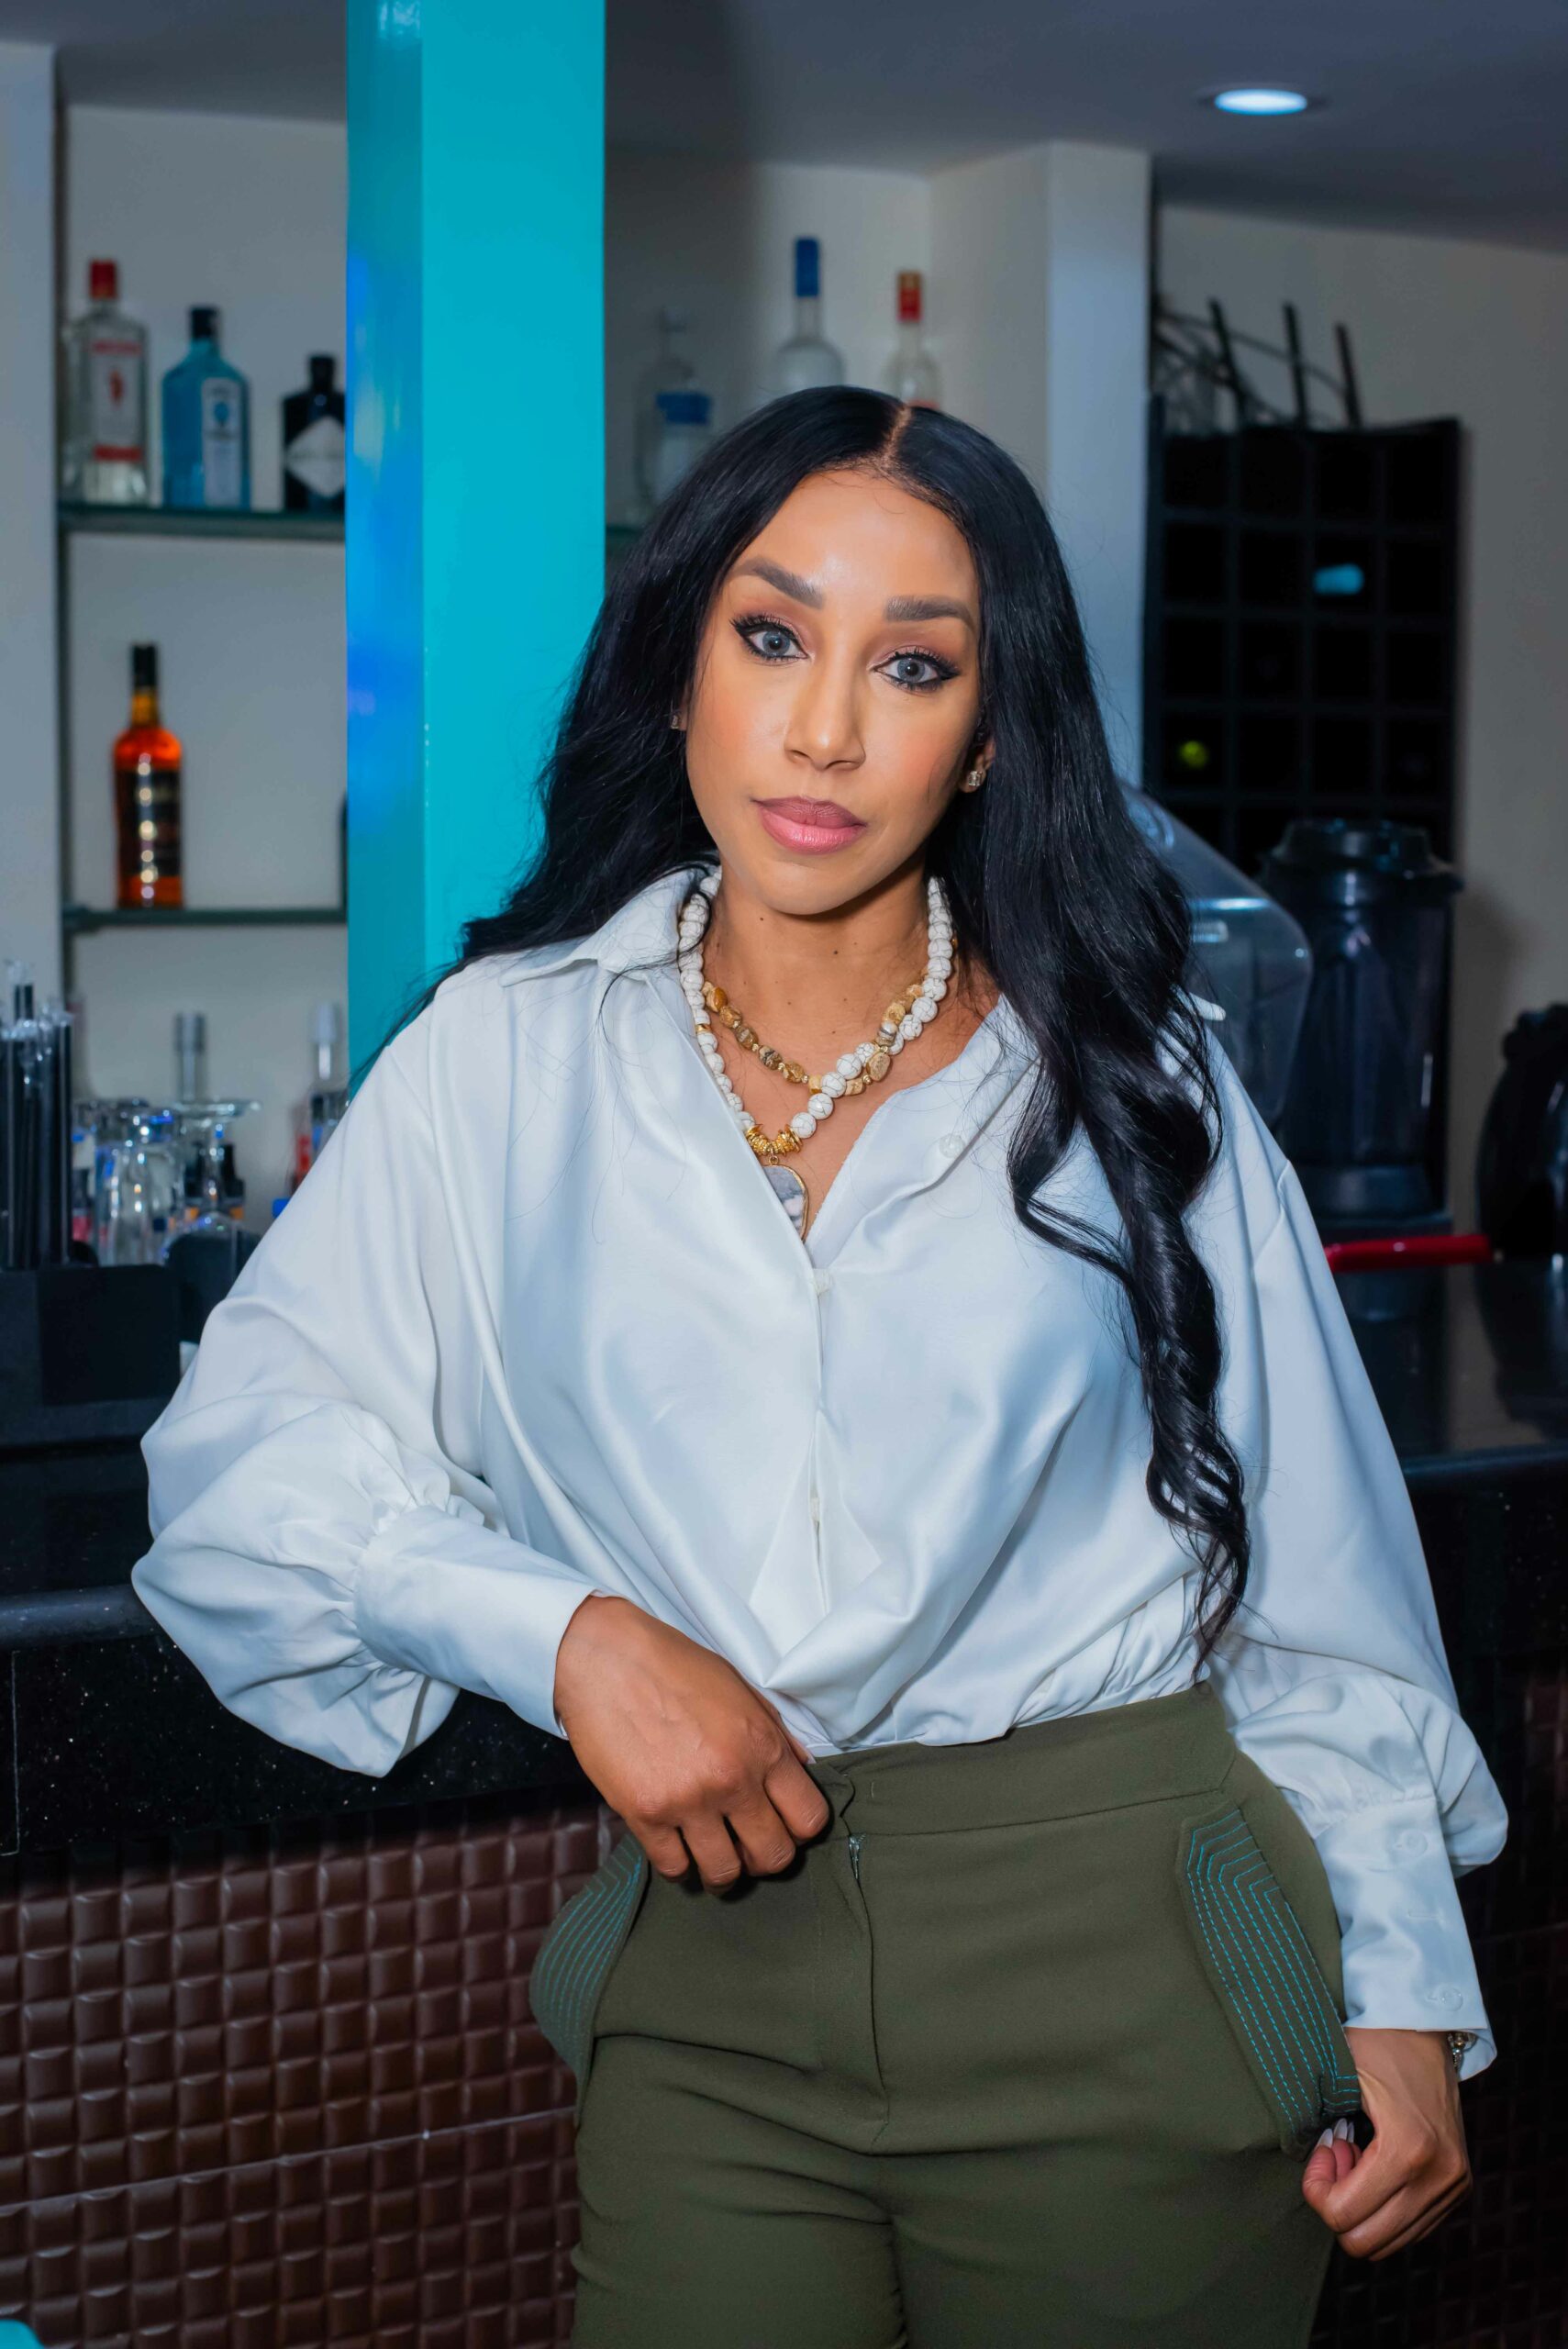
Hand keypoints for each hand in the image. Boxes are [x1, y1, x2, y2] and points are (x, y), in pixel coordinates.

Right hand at [552, 1593, 830, 1889]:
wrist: (607, 1659)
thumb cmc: (675, 1666)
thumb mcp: (740, 1688)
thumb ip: (775, 1735)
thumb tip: (799, 1771)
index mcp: (763, 1746)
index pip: (809, 1819)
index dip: (800, 1830)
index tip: (785, 1826)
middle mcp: (732, 1779)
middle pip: (774, 1856)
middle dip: (766, 1858)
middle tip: (749, 1846)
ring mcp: (687, 1801)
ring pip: (724, 1873)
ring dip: (723, 1870)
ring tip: (714, 1853)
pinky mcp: (644, 1814)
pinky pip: (674, 1867)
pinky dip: (680, 1864)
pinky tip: (677, 1845)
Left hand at [1301, 2026, 1470, 2257]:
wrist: (1425, 2022)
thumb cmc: (1376, 2041)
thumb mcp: (1339, 2076)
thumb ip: (1318, 2124)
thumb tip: (1300, 2164)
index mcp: (1408, 2149)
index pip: (1344, 2215)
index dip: (1318, 2189)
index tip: (1322, 2148)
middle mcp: (1439, 2176)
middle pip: (1366, 2241)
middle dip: (1339, 2203)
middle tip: (1336, 2155)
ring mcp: (1454, 2184)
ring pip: (1391, 2241)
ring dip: (1364, 2207)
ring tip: (1357, 2157)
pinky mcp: (1459, 2185)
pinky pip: (1411, 2226)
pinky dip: (1386, 2206)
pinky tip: (1377, 2163)